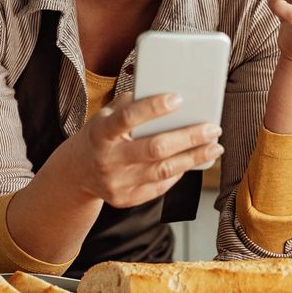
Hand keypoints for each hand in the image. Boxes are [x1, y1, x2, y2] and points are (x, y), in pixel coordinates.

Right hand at [67, 92, 223, 208]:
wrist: (76, 172)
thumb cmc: (100, 135)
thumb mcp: (106, 115)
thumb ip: (133, 104)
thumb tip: (170, 93)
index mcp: (100, 133)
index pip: (127, 118)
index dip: (153, 108)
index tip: (179, 99)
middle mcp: (107, 160)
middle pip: (154, 149)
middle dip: (188, 137)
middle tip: (213, 128)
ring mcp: (116, 183)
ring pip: (163, 171)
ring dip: (193, 158)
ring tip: (215, 146)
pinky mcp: (125, 199)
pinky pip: (160, 186)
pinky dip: (179, 172)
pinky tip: (193, 160)